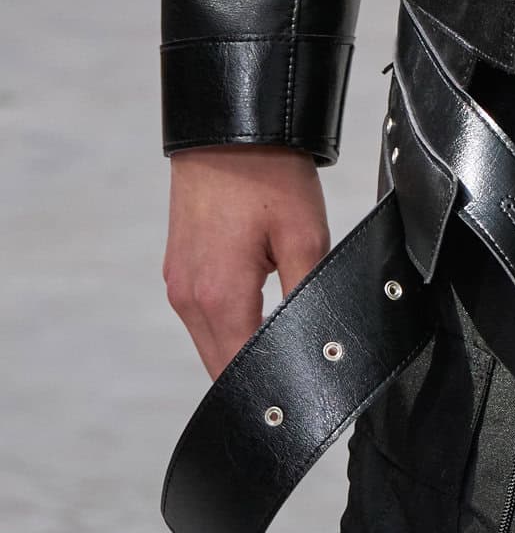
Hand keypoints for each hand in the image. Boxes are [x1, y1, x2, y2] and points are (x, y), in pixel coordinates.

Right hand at [164, 146, 330, 376]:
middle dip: (255, 379)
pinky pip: (203, 319)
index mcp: (219, 297)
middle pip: (220, 367)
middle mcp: (189, 297)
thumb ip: (309, 300)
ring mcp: (179, 284)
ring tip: (280, 355)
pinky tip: (258, 323)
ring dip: (241, 353)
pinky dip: (228, 329)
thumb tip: (318, 345)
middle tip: (296, 385)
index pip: (241, 372)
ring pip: (210, 345)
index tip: (299, 402)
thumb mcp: (306, 240)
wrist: (229, 130)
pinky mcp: (179, 270)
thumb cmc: (267, 176)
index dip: (271, 390)